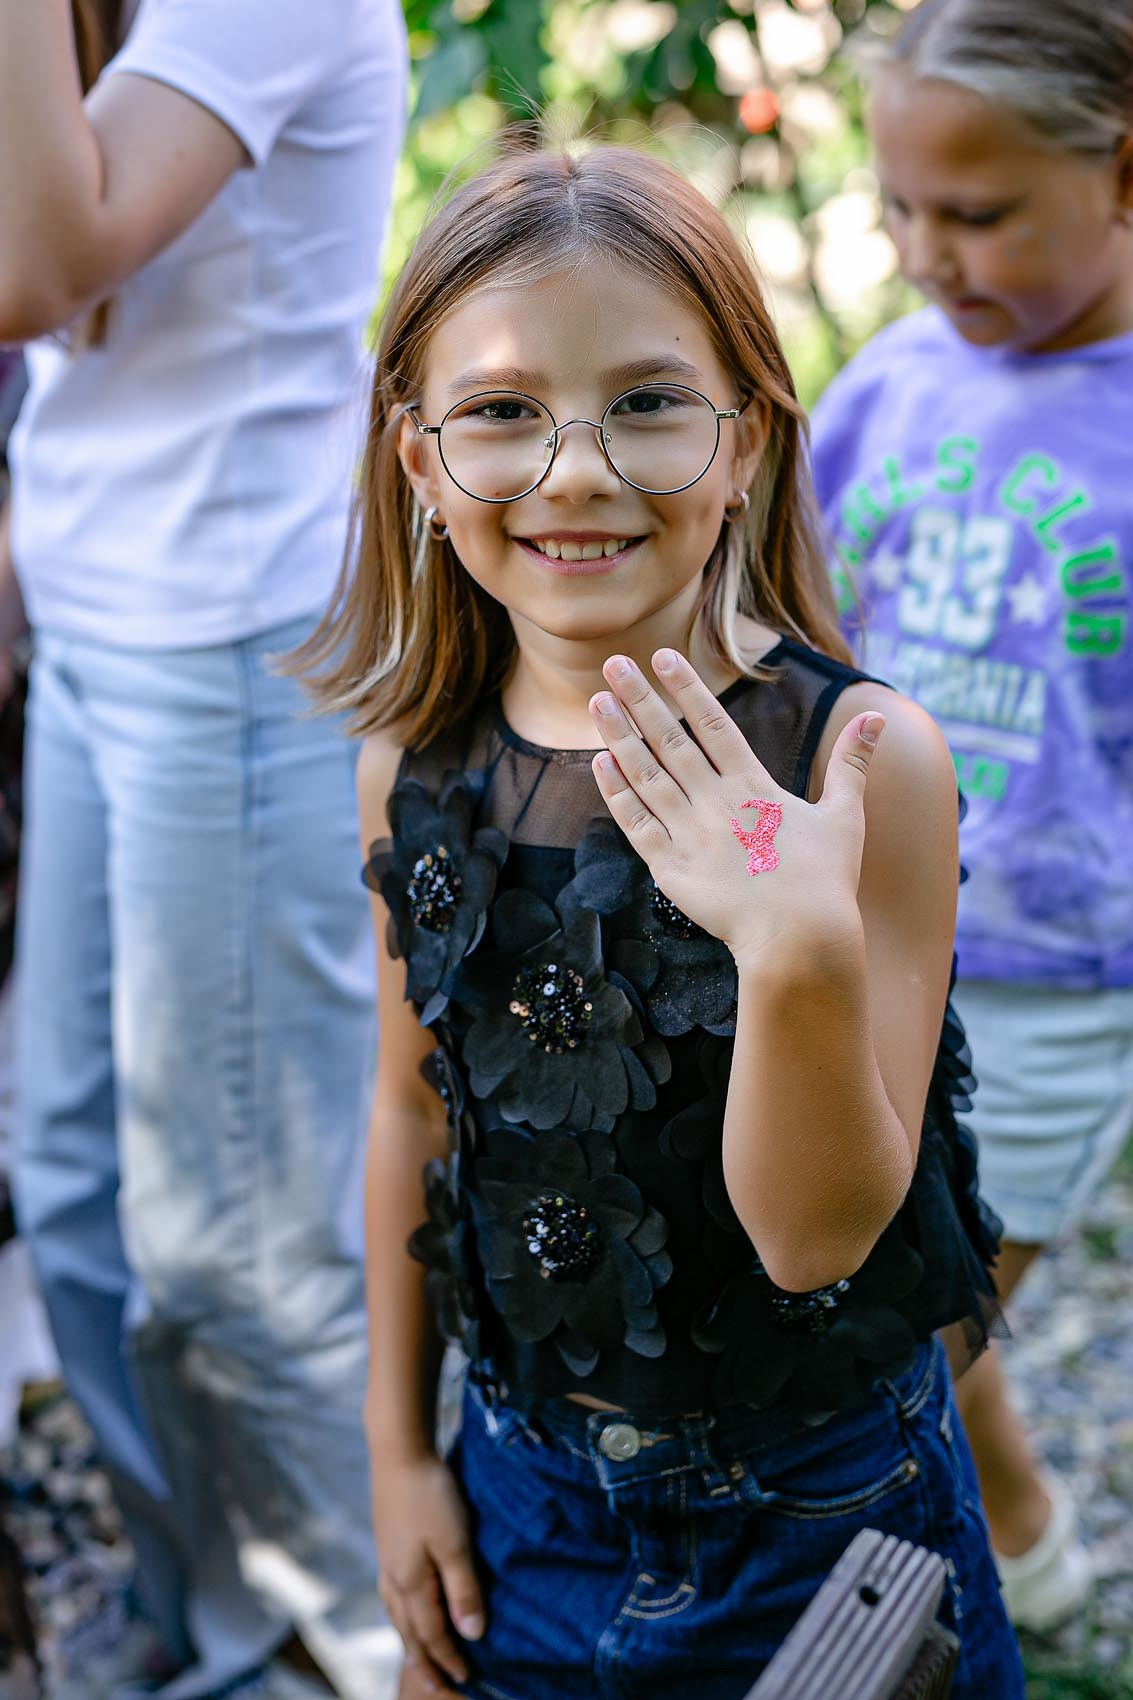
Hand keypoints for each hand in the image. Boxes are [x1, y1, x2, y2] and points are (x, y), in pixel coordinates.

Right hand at [373, 1452, 484, 1693]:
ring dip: (410, 1641)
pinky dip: (402, 1615)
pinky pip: (393, 1596)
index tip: (466, 1680)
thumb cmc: (430, 1495)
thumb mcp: (455, 1543)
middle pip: (409, 1632)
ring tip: (419, 1659)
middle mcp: (394, 1579)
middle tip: (438, 1688)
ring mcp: (387, 1561)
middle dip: (425, 1662)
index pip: (432, 1633)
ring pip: (397, 1615)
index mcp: (411, 1583)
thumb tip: (473, 1635)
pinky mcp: (388, 1545)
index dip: (449, 1658)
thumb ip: (464, 1589)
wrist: (399, 1452)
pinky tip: (407, 1607)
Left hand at [589, 649, 884, 969]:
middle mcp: (716, 803)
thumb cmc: (826, 882)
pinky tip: (600, 764)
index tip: (662, 657)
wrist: (799, 940)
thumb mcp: (845, 816)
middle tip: (613, 665)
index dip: (687, 689)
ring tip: (597, 702)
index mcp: (754, 787)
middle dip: (640, 700)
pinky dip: (616, 793)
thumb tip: (876, 720)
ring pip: (646, 776)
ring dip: (619, 737)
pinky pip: (636, 823)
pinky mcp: (671, 869)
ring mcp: (690, 834)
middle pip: (670, 741)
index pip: (714, 725)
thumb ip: (852, 764)